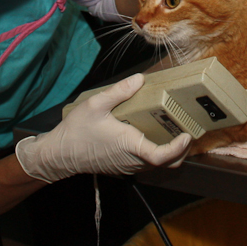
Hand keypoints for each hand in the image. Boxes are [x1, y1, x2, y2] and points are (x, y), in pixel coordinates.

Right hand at [15, 74, 191, 182]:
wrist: (59, 154)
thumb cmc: (76, 131)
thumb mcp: (95, 105)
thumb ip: (118, 91)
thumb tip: (139, 79)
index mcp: (129, 146)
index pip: (161, 156)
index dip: (178, 148)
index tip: (187, 136)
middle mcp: (132, 160)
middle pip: (167, 163)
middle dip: (181, 150)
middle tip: (187, 130)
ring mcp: (129, 166)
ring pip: (158, 166)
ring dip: (170, 152)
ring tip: (174, 130)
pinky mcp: (124, 166)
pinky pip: (147, 164)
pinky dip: (158, 154)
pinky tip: (154, 135)